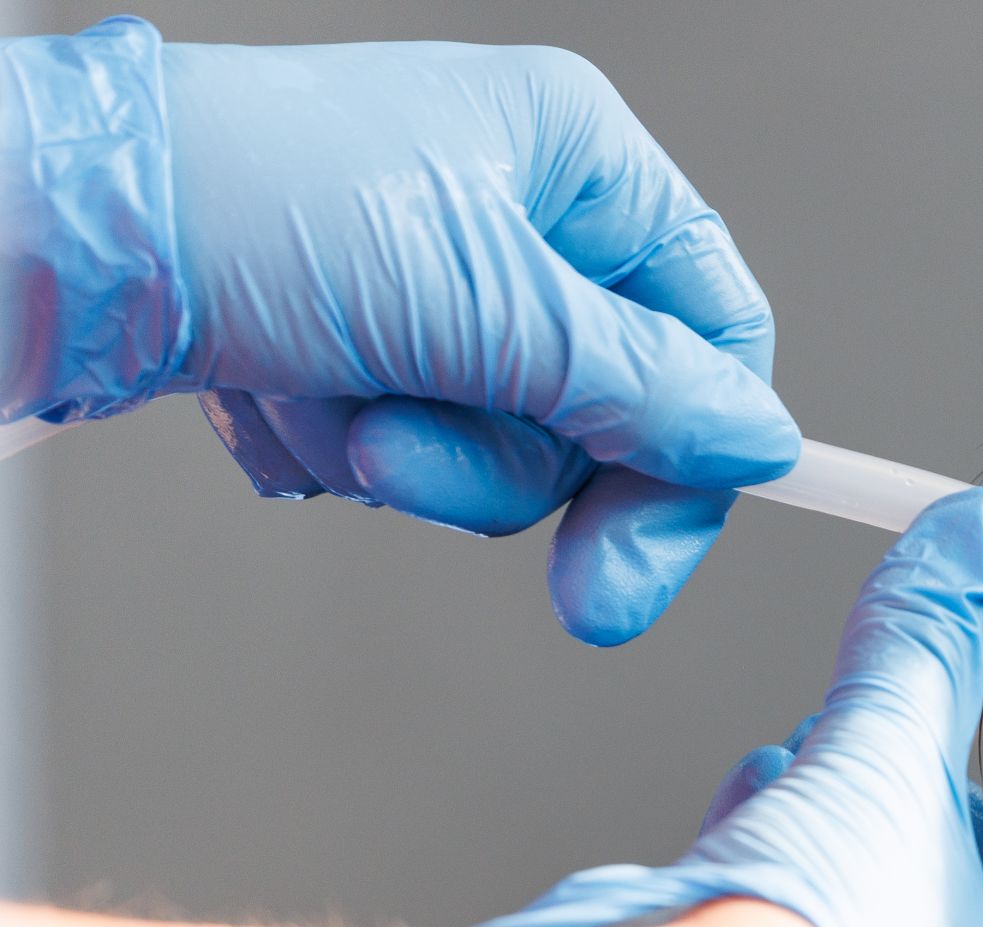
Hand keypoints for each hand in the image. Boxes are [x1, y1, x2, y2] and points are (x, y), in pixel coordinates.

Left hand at [12, 19, 797, 643]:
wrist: (69, 227)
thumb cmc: (245, 199)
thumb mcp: (480, 301)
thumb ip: (639, 386)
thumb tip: (755, 444)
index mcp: (580, 161)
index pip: (716, 326)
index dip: (699, 450)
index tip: (647, 552)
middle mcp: (527, 216)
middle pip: (615, 411)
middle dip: (510, 459)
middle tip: (461, 504)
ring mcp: (447, 285)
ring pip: (512, 449)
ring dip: (419, 454)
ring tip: (334, 393)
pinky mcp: (375, 344)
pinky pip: (424, 453)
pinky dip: (353, 444)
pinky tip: (289, 388)